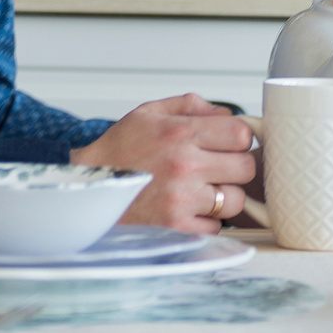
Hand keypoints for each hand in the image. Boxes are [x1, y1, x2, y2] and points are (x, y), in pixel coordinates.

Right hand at [71, 93, 257, 233]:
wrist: (86, 187)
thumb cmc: (118, 151)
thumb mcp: (149, 113)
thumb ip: (190, 105)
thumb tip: (225, 114)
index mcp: (180, 133)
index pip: (241, 134)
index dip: (238, 138)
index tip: (228, 143)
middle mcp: (183, 166)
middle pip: (246, 168)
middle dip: (236, 167)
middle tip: (218, 168)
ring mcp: (181, 199)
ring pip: (234, 200)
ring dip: (223, 196)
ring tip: (202, 190)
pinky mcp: (175, 227)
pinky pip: (215, 227)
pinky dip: (206, 221)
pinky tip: (188, 209)